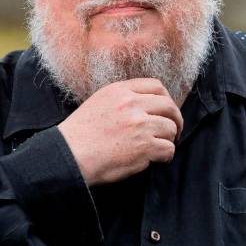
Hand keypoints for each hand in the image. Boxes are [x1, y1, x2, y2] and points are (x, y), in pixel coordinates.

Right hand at [57, 78, 183, 186]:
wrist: (69, 156)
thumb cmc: (80, 135)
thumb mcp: (98, 102)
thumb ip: (121, 99)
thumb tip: (145, 105)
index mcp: (120, 91)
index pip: (156, 85)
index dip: (166, 99)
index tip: (166, 111)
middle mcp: (132, 104)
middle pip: (169, 106)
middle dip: (176, 119)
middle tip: (173, 131)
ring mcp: (139, 125)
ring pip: (170, 128)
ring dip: (168, 140)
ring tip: (159, 148)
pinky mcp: (144, 146)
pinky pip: (168, 149)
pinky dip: (165, 156)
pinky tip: (157, 160)